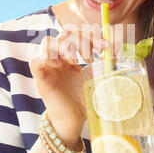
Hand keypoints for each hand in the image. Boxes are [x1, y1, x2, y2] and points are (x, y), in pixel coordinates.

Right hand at [29, 26, 117, 148]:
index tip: (106, 46)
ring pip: (48, 42)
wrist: (75, 119)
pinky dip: (49, 58)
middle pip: (64, 33)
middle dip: (82, 40)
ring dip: (65, 47)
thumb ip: (106, 61)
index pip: (77, 33)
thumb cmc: (85, 99)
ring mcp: (48, 66)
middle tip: (93, 56)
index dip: (91, 35)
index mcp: (71, 55)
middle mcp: (58, 57)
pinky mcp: (40, 77)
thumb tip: (117, 44)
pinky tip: (61, 66)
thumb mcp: (98, 76)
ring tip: (77, 62)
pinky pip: (37, 60)